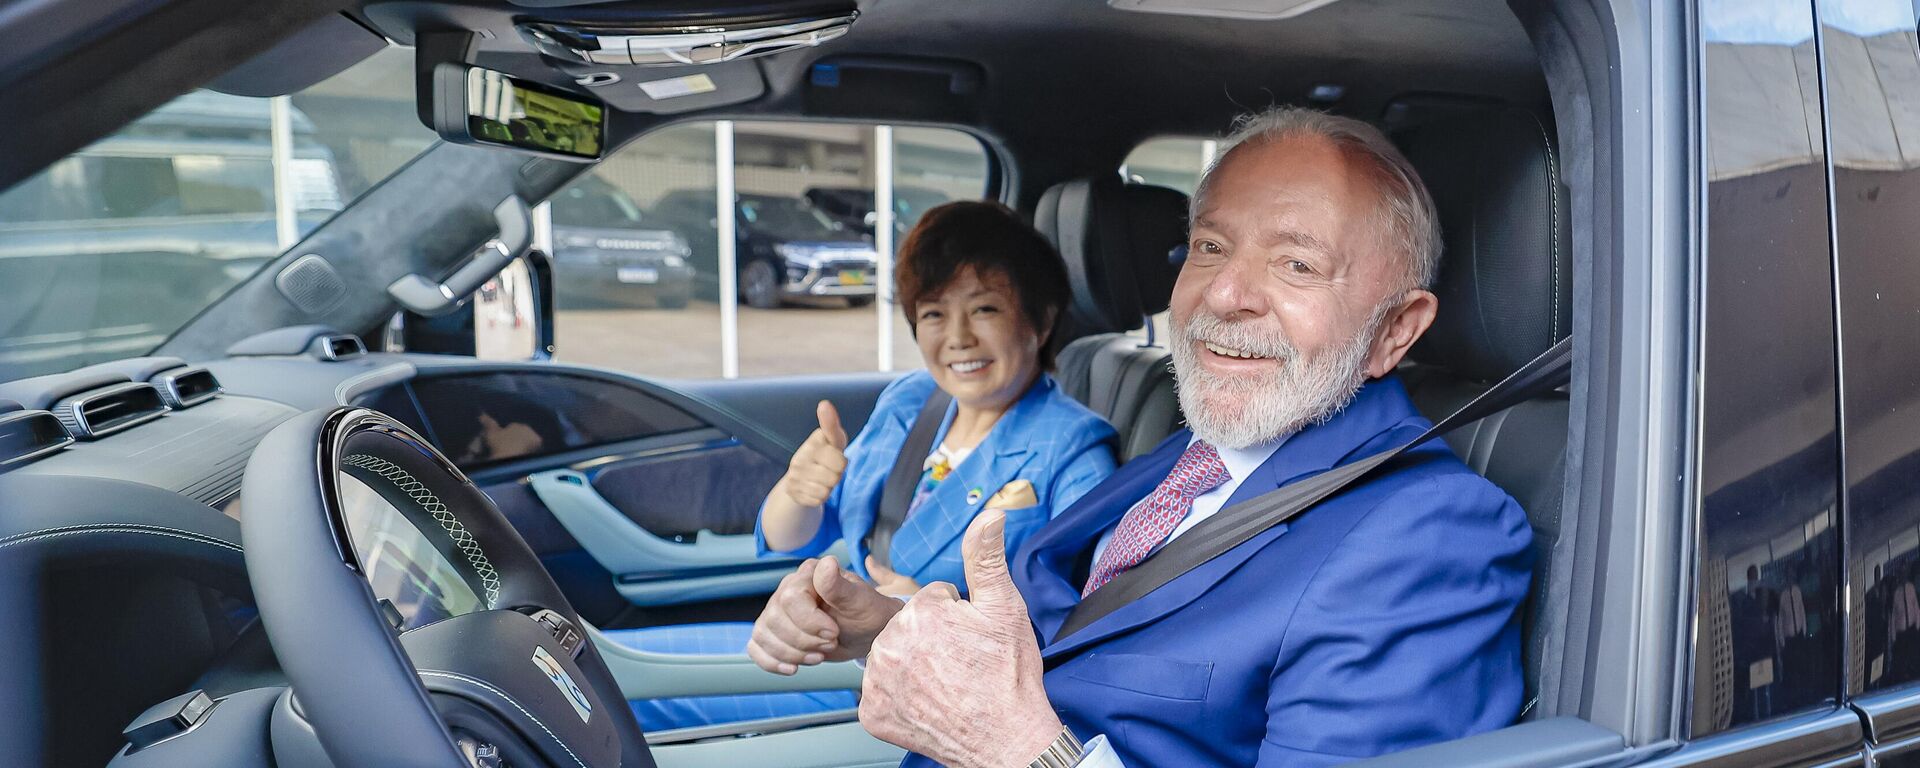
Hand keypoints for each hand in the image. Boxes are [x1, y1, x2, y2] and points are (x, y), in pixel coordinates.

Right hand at [746, 555, 905, 674]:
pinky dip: (770, 662)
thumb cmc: (866, 613)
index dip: (809, 621)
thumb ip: (839, 586)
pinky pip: (755, 646)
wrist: (866, 633)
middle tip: (830, 644)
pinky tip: (793, 668)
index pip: (790, 599)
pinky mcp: (773, 632)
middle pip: (774, 619)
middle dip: (803, 640)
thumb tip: (827, 563)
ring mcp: (777, 611)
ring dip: (791, 654)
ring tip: (818, 655)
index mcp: (807, 575)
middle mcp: (787, 589)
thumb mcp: (859, 601)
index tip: (834, 632)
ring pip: (762, 634)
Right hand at [779, 401, 848, 507]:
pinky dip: (820, 496)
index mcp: (812, 442)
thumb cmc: (825, 454)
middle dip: (837, 474)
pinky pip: (819, 499)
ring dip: (829, 486)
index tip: (830, 454)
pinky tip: (814, 487)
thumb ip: (831, 424)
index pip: (839, 459)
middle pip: (836, 476)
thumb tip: (824, 403)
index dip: (841, 461)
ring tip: (822, 477)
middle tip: (830, 469)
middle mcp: (800, 458)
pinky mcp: (793, 492)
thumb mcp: (832, 440)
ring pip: (827, 489)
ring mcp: (795, 476)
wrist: (800, 477)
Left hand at [859, 510, 1062, 767]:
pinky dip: (900, 698)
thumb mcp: (1004, 608)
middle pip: (907, 627)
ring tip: (945, 683)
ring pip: (892, 657)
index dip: (955, 617)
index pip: (930, 600)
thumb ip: (986, 557)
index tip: (970, 639)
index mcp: (918, 612)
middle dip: (931, 639)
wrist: (1006, 739)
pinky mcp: (872, 713)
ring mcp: (877, 682)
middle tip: (960, 663)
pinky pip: (882, 693)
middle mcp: (889, 644)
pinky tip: (927, 703)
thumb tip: (989, 514)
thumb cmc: (1008, 675)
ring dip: (913, 666)